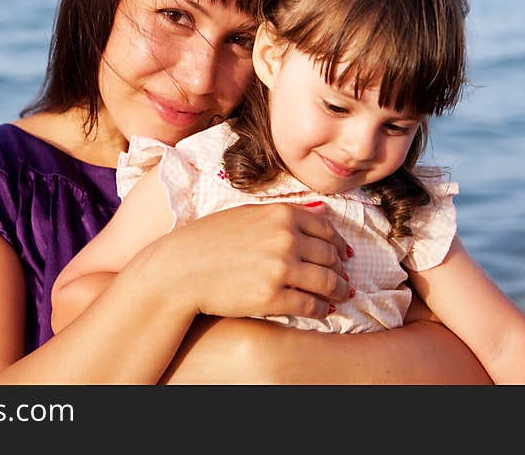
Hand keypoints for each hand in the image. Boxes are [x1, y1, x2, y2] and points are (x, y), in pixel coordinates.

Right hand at [143, 202, 352, 319]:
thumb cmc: (209, 239)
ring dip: (338, 291)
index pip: (326, 228)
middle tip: (343, 279)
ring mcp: (281, 268)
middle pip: (330, 256)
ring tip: (340, 296)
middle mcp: (286, 238)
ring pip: (327, 282)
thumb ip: (283, 215)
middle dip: (340, 269)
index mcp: (281, 214)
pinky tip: (321, 310)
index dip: (339, 243)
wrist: (181, 268)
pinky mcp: (273, 297)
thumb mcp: (247, 214)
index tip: (344, 254)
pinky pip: (310, 305)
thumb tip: (321, 213)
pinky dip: (321, 309)